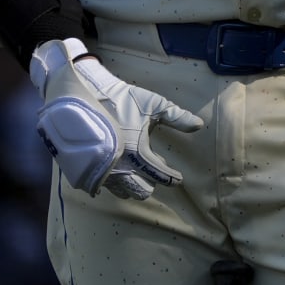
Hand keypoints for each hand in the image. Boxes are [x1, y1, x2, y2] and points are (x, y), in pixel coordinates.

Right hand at [30, 37, 203, 200]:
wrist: (86, 93)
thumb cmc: (122, 99)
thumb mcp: (153, 104)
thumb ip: (177, 116)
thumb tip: (199, 125)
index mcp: (138, 153)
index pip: (160, 175)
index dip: (172, 178)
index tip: (178, 178)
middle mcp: (119, 168)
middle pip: (140, 192)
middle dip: (150, 185)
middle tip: (155, 174)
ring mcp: (100, 170)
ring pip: (121, 191)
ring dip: (132, 185)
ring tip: (138, 171)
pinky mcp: (86, 169)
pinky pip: (103, 185)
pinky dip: (114, 181)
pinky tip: (119, 169)